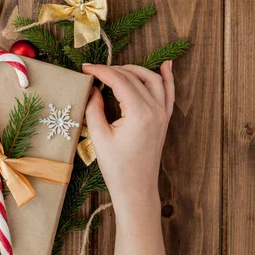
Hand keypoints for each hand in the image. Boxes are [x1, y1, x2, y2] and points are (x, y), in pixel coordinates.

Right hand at [82, 61, 173, 215]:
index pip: (119, 80)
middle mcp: (155, 110)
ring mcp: (163, 114)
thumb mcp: (99, 137)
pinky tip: (166, 64)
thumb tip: (92, 88)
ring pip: (152, 79)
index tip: (85, 68)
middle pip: (134, 77)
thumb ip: (93, 108)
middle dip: (113, 70)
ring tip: (115, 69)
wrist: (137, 190)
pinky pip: (169, 93)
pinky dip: (167, 77)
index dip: (101, 71)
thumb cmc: (117, 168)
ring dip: (134, 70)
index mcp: (139, 113)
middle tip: (94, 72)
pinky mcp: (164, 119)